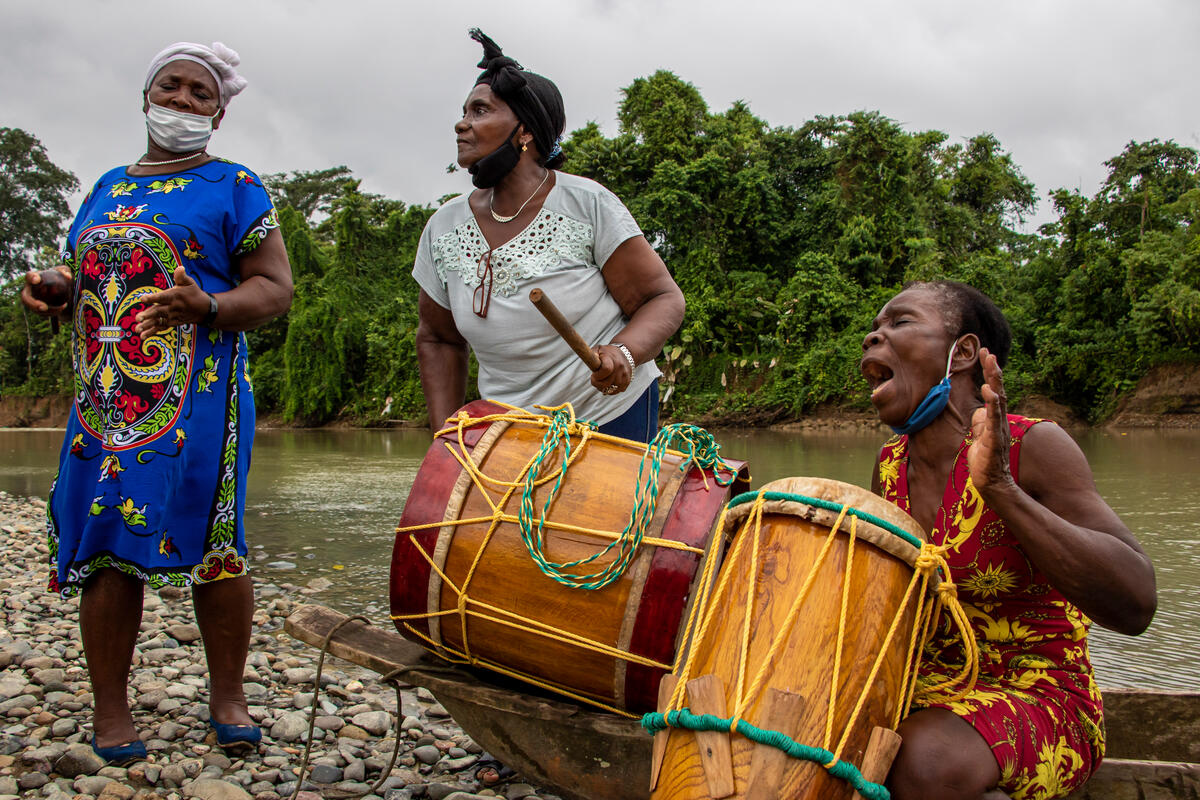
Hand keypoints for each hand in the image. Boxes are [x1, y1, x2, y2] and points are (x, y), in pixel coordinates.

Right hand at [21, 266, 72, 317]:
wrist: (61, 289)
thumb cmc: (59, 277)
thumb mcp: (64, 272)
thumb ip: (65, 271)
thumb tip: (68, 277)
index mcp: (35, 277)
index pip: (29, 276)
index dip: (31, 278)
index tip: (37, 280)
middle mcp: (30, 289)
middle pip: (25, 297)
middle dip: (32, 304)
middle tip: (44, 308)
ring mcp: (31, 299)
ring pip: (33, 308)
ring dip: (47, 311)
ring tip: (62, 307)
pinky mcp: (37, 308)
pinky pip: (41, 313)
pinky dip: (52, 313)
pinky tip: (62, 309)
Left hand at [135, 267, 208, 336]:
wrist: (205, 310)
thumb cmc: (194, 293)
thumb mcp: (190, 283)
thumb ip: (182, 276)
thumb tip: (180, 267)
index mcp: (175, 296)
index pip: (162, 297)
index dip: (153, 298)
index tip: (142, 299)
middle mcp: (173, 307)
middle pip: (159, 311)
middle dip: (148, 315)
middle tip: (137, 318)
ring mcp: (172, 316)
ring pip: (158, 321)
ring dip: (148, 325)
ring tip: (137, 329)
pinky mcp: (172, 323)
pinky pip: (161, 327)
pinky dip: (152, 332)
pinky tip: (142, 336)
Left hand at [589, 344, 631, 395]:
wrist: (625, 352)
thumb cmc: (607, 352)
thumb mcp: (598, 349)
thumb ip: (592, 354)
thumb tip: (587, 357)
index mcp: (612, 359)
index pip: (606, 369)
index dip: (597, 376)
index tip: (593, 375)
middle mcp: (620, 367)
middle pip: (607, 383)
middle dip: (598, 384)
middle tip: (595, 380)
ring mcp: (625, 375)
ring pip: (612, 389)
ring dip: (604, 388)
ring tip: (601, 382)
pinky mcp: (628, 381)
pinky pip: (618, 390)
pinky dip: (611, 390)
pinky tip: (608, 384)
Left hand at [967, 347, 1015, 498]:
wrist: (990, 481)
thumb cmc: (985, 459)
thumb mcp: (980, 434)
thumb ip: (981, 420)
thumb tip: (980, 409)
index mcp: (995, 418)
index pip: (994, 390)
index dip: (990, 372)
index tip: (986, 354)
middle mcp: (1000, 420)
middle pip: (999, 390)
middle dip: (993, 370)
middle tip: (989, 352)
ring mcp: (999, 428)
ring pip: (999, 400)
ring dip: (995, 381)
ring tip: (991, 364)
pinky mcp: (995, 439)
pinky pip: (994, 419)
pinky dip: (993, 404)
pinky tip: (989, 392)